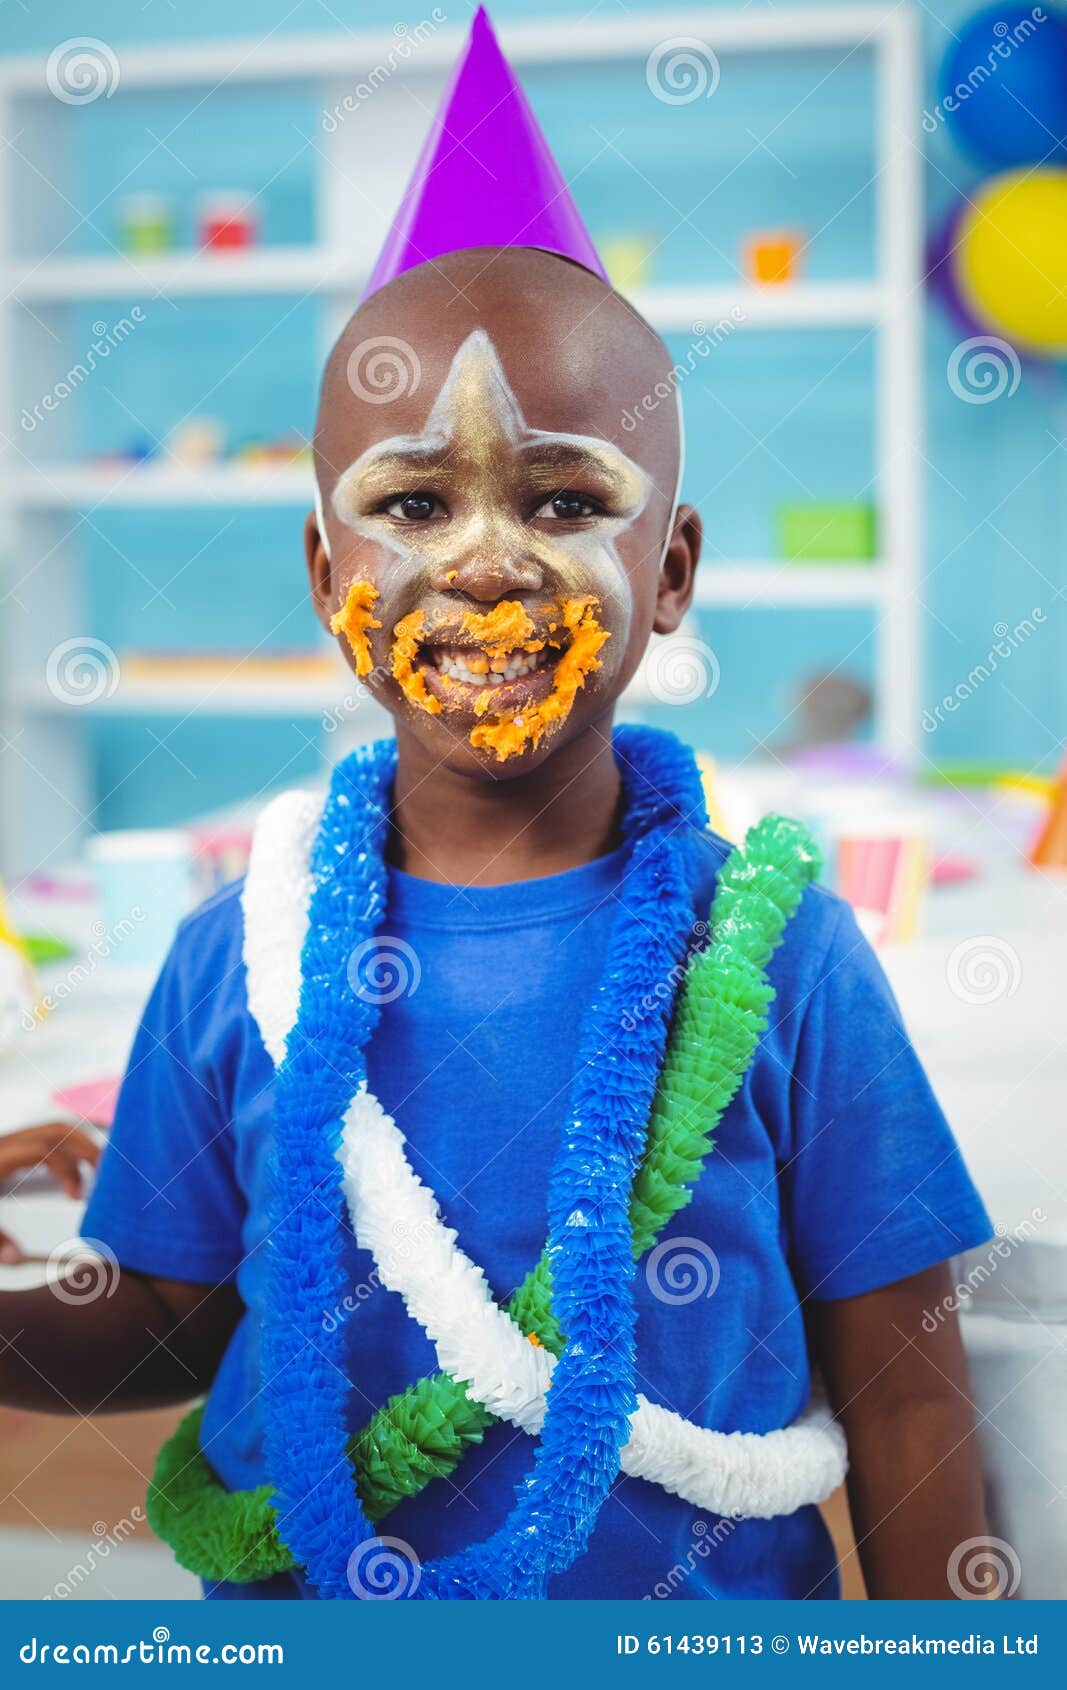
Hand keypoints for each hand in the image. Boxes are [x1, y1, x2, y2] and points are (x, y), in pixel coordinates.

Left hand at [0, 1122, 101, 1263]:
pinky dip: (66, 1149)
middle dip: (86, 1148)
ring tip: (98, 1171)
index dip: (67, 1168)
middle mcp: (3, 1145)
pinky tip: (73, 1174)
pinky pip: (45, 1138)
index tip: (78, 1195)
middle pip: (55, 1130)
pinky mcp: (8, 1149)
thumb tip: (14, 1256)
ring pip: (52, 1129)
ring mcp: (6, 1143)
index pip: (44, 1149)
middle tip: (107, 1174)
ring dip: (78, 1146)